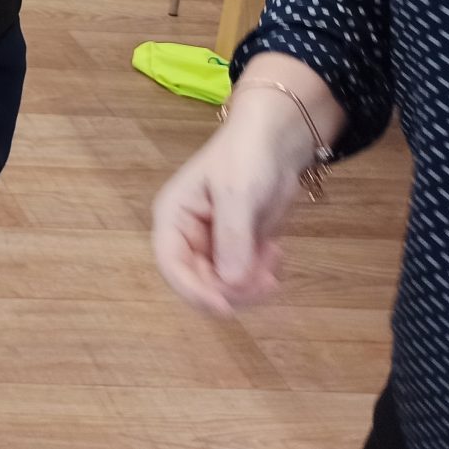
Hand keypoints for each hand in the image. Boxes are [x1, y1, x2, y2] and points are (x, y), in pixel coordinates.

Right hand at [151, 111, 307, 317]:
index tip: (225, 308)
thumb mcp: (238, 194)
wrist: (277, 140)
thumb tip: (229, 286)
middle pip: (200, 281)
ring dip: (251, 283)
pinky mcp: (239, 249)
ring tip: (274, 258)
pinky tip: (276, 253)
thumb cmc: (246, 158)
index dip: (193, 291)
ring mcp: (214, 244)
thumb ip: (232, 239)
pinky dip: (262, 276)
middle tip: (267, 279)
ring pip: (224, 286)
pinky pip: (244, 278)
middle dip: (233, 288)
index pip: (171, 264)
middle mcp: (189, 236)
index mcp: (174, 218)